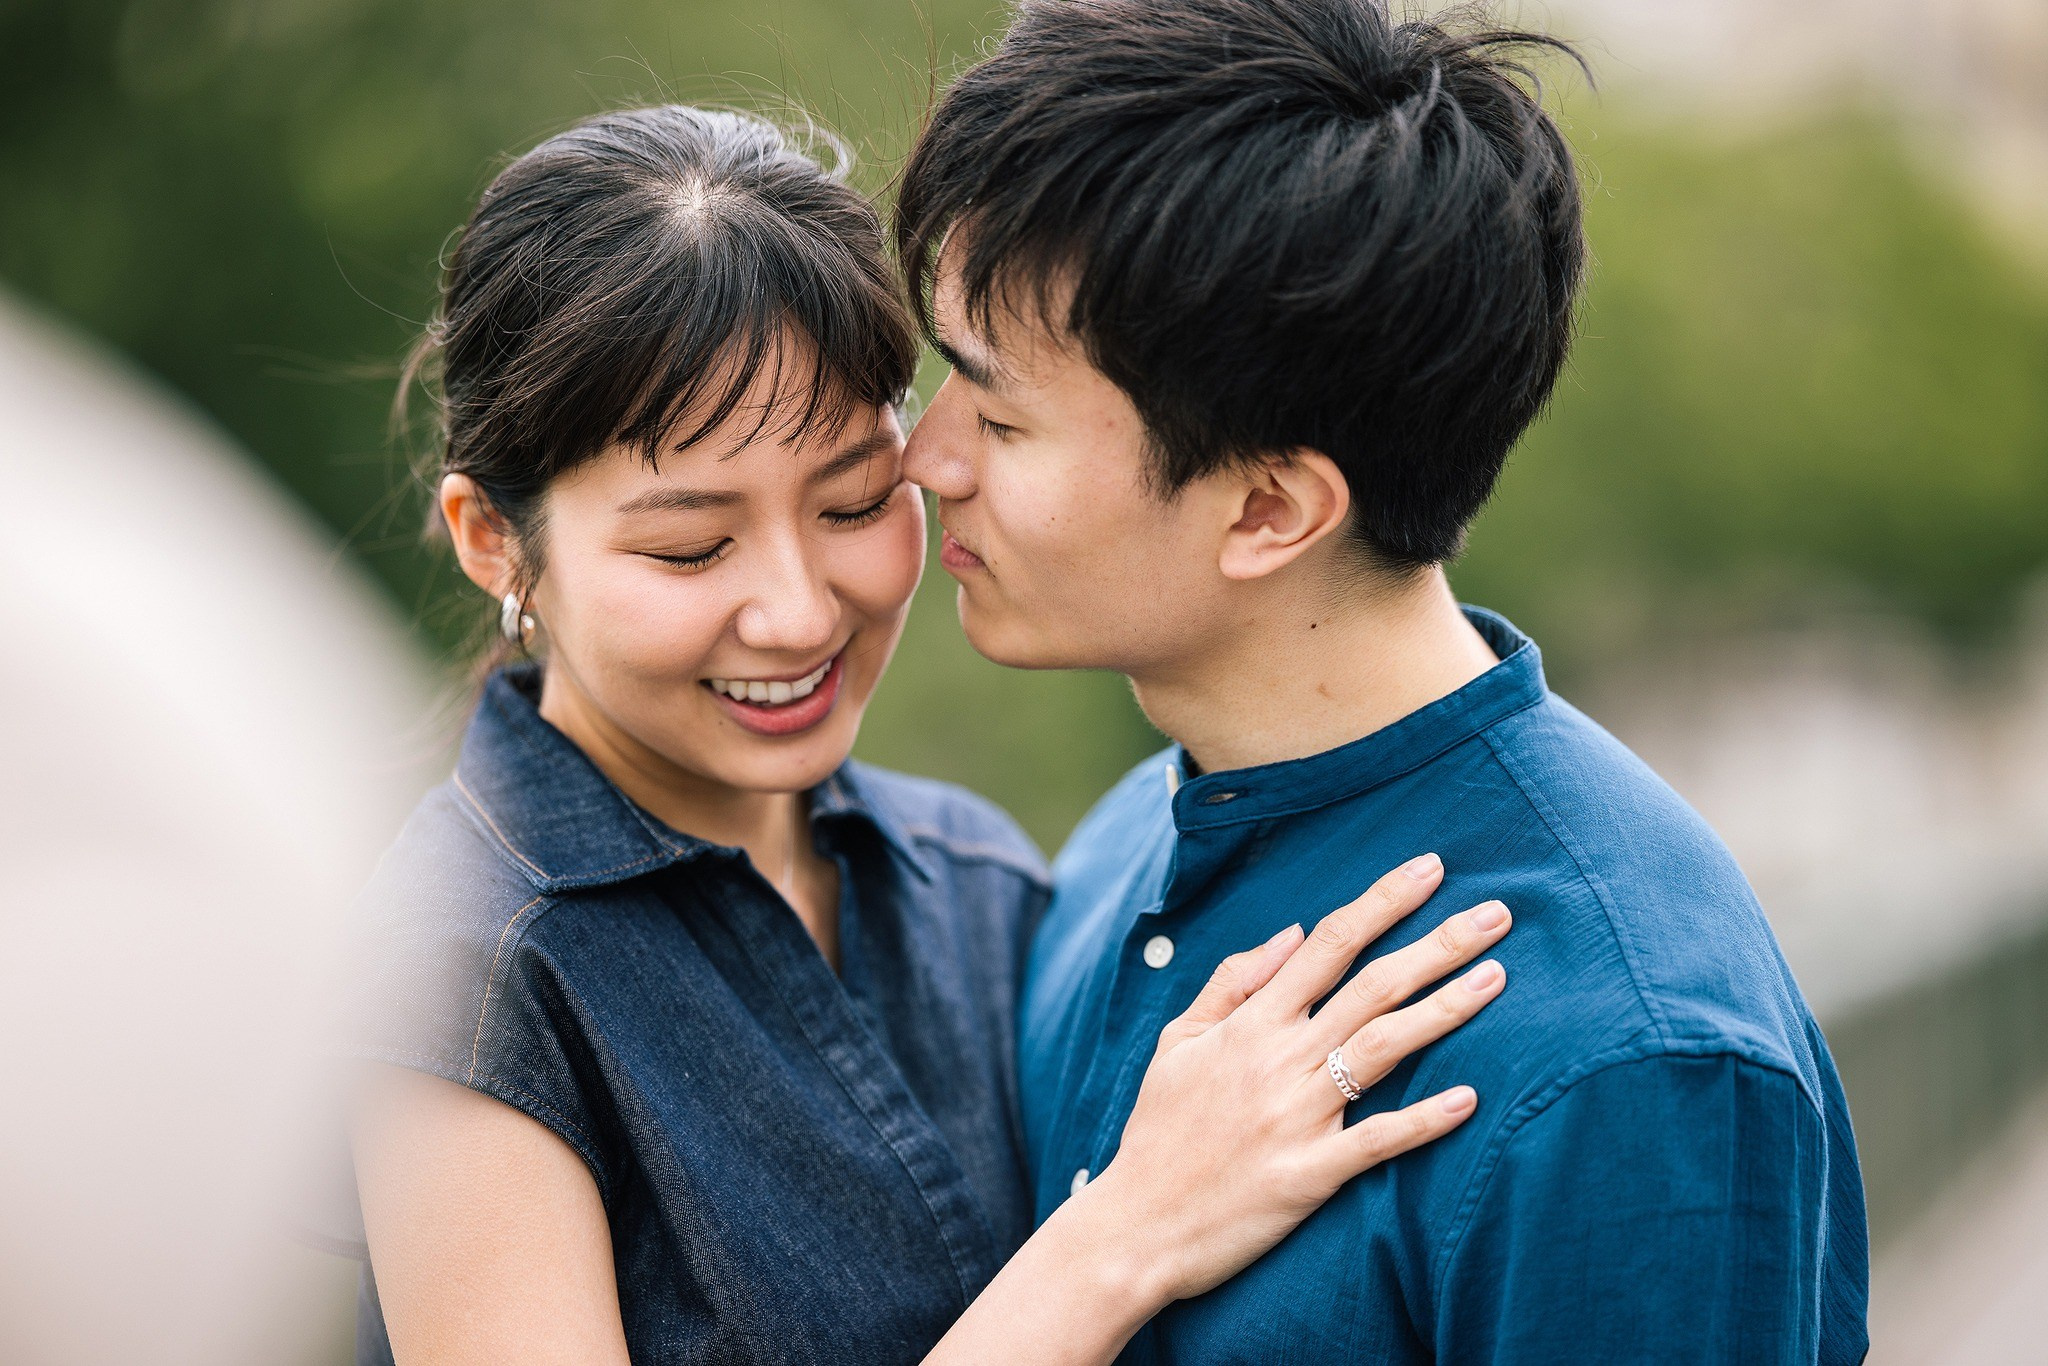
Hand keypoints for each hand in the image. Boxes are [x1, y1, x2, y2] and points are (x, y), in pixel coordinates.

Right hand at [1076, 852, 1508, 1305]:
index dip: (1383, 902)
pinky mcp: (1308, 1175)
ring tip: (1496, 977)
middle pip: (1372, 986)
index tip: (1431, 869)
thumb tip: (1291, 934)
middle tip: (1496, 915)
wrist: (1136, 1226)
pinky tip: (1470, 1097)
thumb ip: (1233, 981)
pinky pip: (1376, 1142)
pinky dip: (1424, 1120)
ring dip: (1445, 1010)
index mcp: (1251, 1023)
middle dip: (1437, 944)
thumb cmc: (1158, 1129)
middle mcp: (1278, 1060)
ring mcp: (1296, 1117)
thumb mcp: (1179, 1039)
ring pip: (1383, 1048)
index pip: (1328, 944)